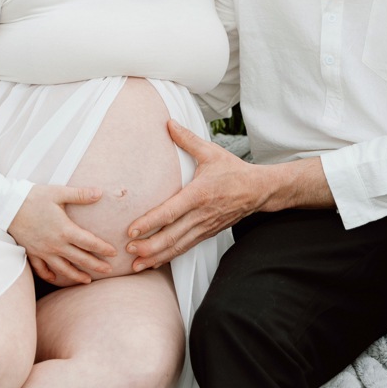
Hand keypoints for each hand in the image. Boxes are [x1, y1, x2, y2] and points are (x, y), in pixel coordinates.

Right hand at [8, 183, 116, 285]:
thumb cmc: (33, 197)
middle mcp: (55, 244)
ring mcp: (43, 251)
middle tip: (108, 271)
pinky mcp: (31, 252)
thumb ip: (80, 194)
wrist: (6, 206)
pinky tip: (56, 278)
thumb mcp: (58, 192)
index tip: (113, 253)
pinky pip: (42, 269)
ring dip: (76, 276)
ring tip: (87, 280)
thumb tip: (100, 193)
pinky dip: (50, 275)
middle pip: (80, 259)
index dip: (103, 248)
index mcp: (65, 230)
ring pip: (63, 268)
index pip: (89, 243)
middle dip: (96, 266)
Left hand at [125, 120, 273, 271]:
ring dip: (156, 256)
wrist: (258, 190)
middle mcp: (201, 214)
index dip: (151, 222)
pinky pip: (186, 248)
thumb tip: (168, 123)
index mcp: (199, 194)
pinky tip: (154, 262)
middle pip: (172, 236)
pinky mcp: (207, 233)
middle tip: (128, 250)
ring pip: (178, 246)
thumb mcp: (211, 152)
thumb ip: (187, 139)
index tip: (132, 229)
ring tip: (136, 265)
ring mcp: (205, 227)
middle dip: (149, 246)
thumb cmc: (233, 170)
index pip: (171, 211)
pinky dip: (169, 257)